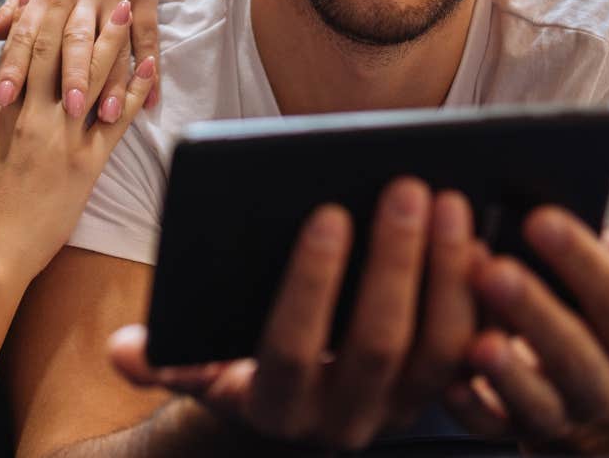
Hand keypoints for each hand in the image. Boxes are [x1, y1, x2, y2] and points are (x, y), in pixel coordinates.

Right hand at [0, 0, 156, 281]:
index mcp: (7, 109)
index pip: (24, 45)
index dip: (38, 8)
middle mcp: (37, 114)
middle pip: (57, 47)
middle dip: (72, 6)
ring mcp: (65, 138)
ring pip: (92, 75)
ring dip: (109, 37)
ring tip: (123, 5)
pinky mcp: (89, 164)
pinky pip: (117, 120)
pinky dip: (136, 89)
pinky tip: (150, 64)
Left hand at [0, 0, 164, 119]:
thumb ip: (16, 5)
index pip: (28, 30)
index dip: (15, 64)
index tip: (4, 99)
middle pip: (73, 38)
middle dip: (70, 77)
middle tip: (65, 115)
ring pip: (112, 43)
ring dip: (112, 82)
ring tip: (108, 117)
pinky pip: (149, 36)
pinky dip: (150, 70)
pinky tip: (151, 102)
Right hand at [108, 181, 484, 450]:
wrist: (295, 422)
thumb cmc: (240, 366)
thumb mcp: (196, 369)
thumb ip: (163, 360)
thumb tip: (125, 350)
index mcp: (273, 408)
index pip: (291, 348)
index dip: (310, 284)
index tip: (325, 213)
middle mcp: (343, 421)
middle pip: (378, 343)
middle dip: (395, 263)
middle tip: (405, 186)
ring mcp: (401, 412)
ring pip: (439, 347)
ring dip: (449, 271)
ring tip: (449, 197)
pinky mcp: (446, 395)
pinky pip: (478, 348)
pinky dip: (482, 294)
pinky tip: (484, 234)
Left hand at [444, 210, 608, 452]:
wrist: (593, 403)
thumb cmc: (585, 321)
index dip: (581, 259)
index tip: (539, 218)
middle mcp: (600, 384)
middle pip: (574, 353)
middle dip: (535, 312)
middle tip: (494, 270)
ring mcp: (558, 415)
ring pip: (537, 401)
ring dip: (508, 373)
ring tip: (479, 341)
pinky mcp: (512, 432)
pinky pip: (492, 429)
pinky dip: (473, 410)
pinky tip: (452, 386)